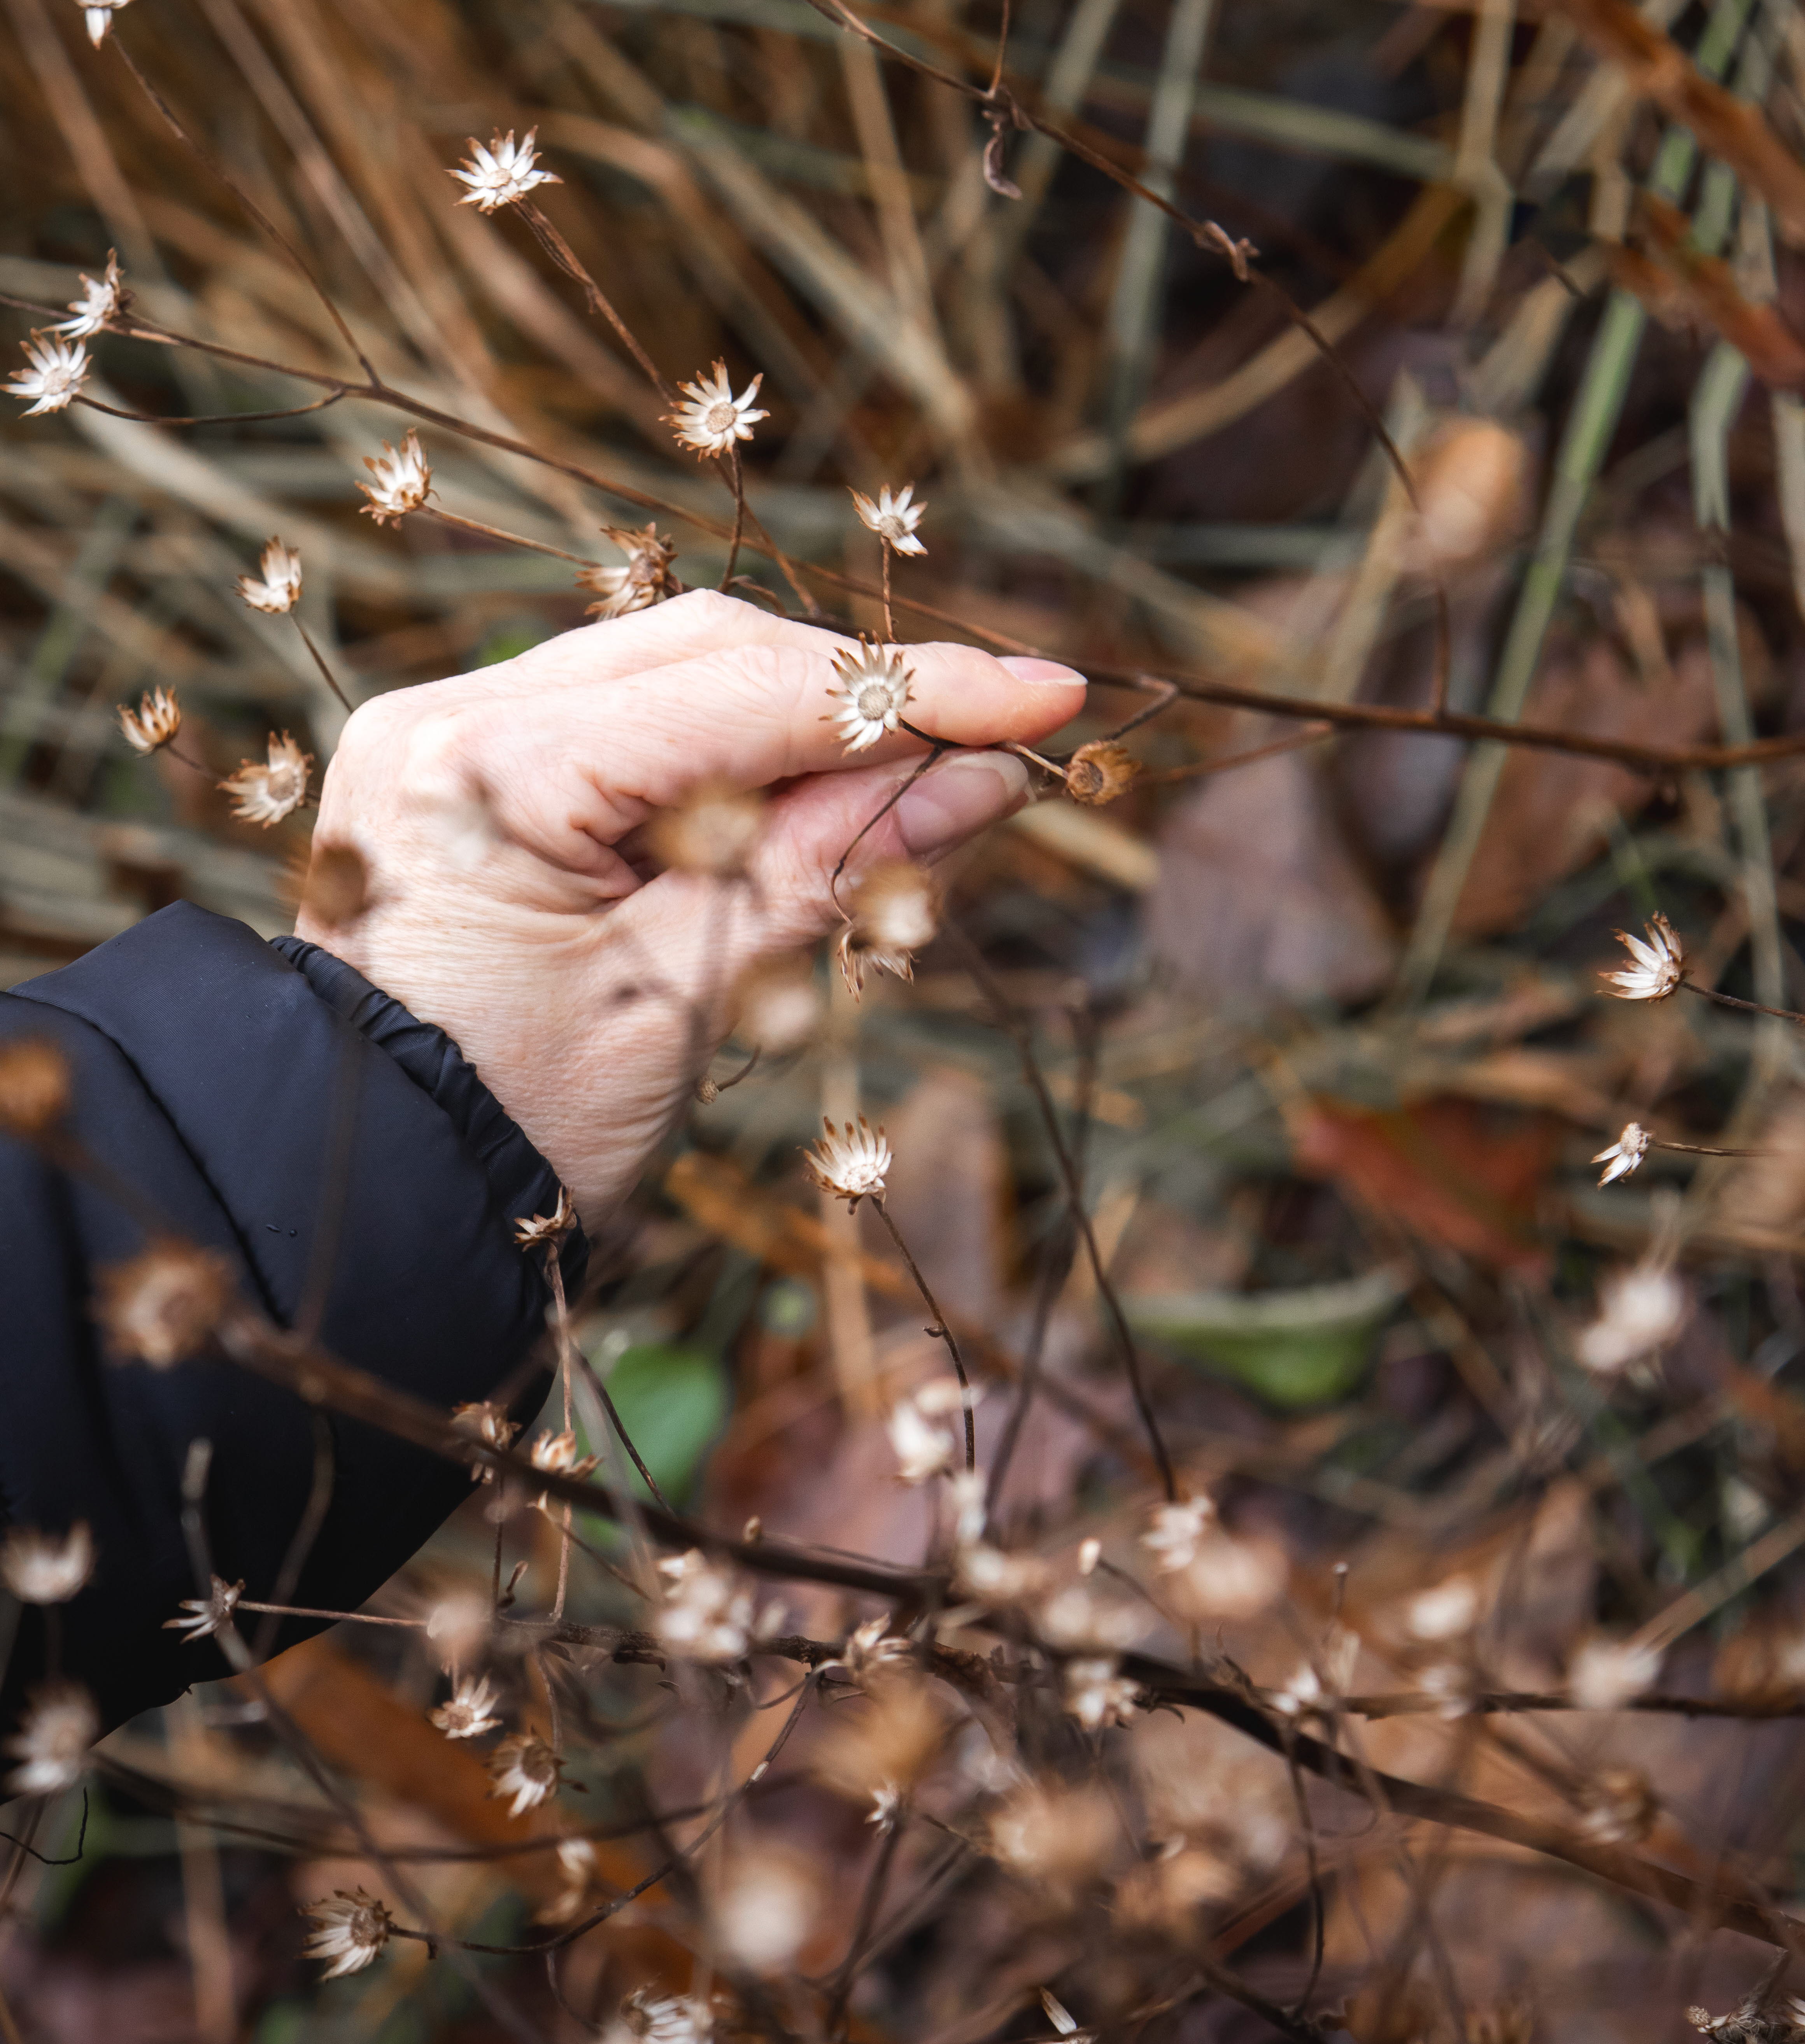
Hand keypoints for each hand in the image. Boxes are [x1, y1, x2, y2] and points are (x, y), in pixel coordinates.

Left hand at [294, 592, 1085, 1226]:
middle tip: (1004, 745)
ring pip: (681, 674)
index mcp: (490, 771)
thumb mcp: (692, 1001)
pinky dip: (740, 755)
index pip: (746, 689)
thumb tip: (986, 779)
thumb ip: (834, 868)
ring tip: (926, 785)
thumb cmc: (519, 1133)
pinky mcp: (477, 770)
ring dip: (809, 721)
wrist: (379, 1202)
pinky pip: (638, 724)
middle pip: (713, 649)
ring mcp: (454, 732)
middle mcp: (454, 717)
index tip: (1048, 696)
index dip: (913, 692)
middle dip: (867, 696)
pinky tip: (820, 798)